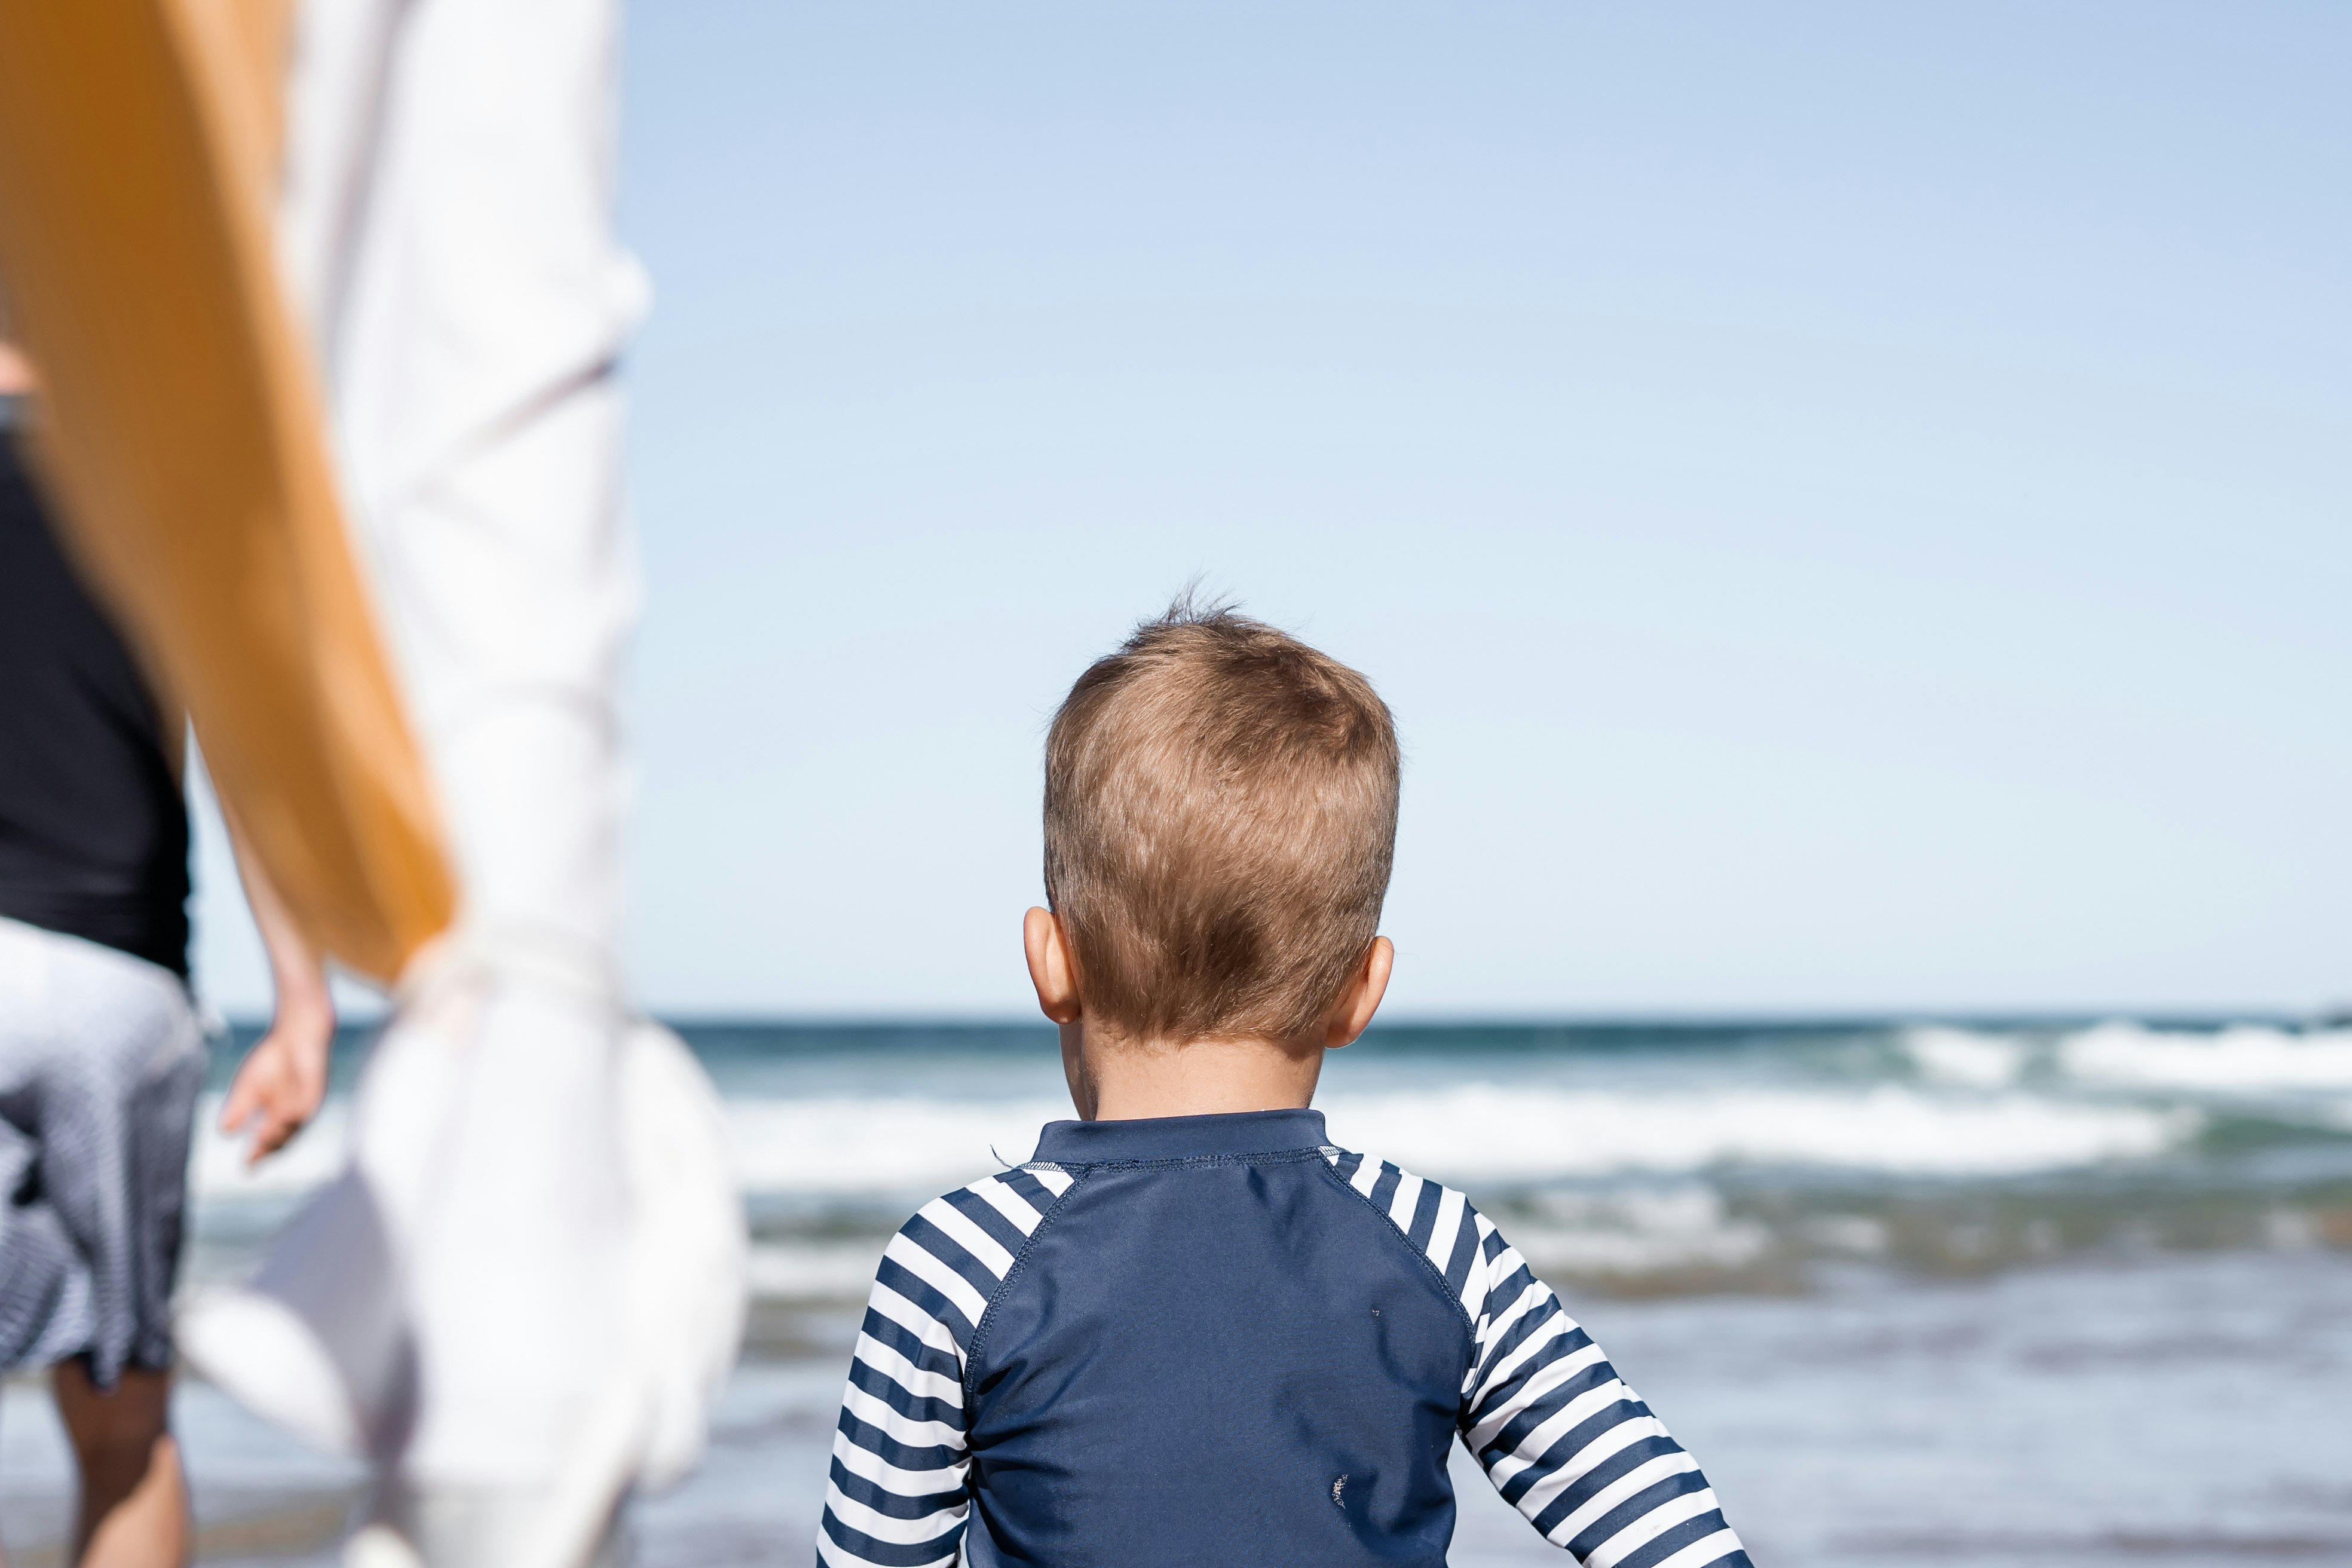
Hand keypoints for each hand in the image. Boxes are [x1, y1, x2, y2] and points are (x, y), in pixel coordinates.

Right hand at [220, 997, 333, 1161]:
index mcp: (277, 1118)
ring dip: (279, 1134)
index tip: (245, 1168)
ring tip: (261, 1140)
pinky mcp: (316, 1088)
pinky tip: (282, 1116)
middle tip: (252, 1160)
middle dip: (268, 1150)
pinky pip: (307, 1105)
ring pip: (295, 1126)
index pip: (267, 1142)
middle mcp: (293, 1115)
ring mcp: (305, 1103)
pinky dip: (294, 1113)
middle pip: (283, 1140)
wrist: (295, 1034)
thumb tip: (223, 1132)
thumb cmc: (274, 1060)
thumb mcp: (249, 1086)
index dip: (258, 1155)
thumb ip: (239, 1108)